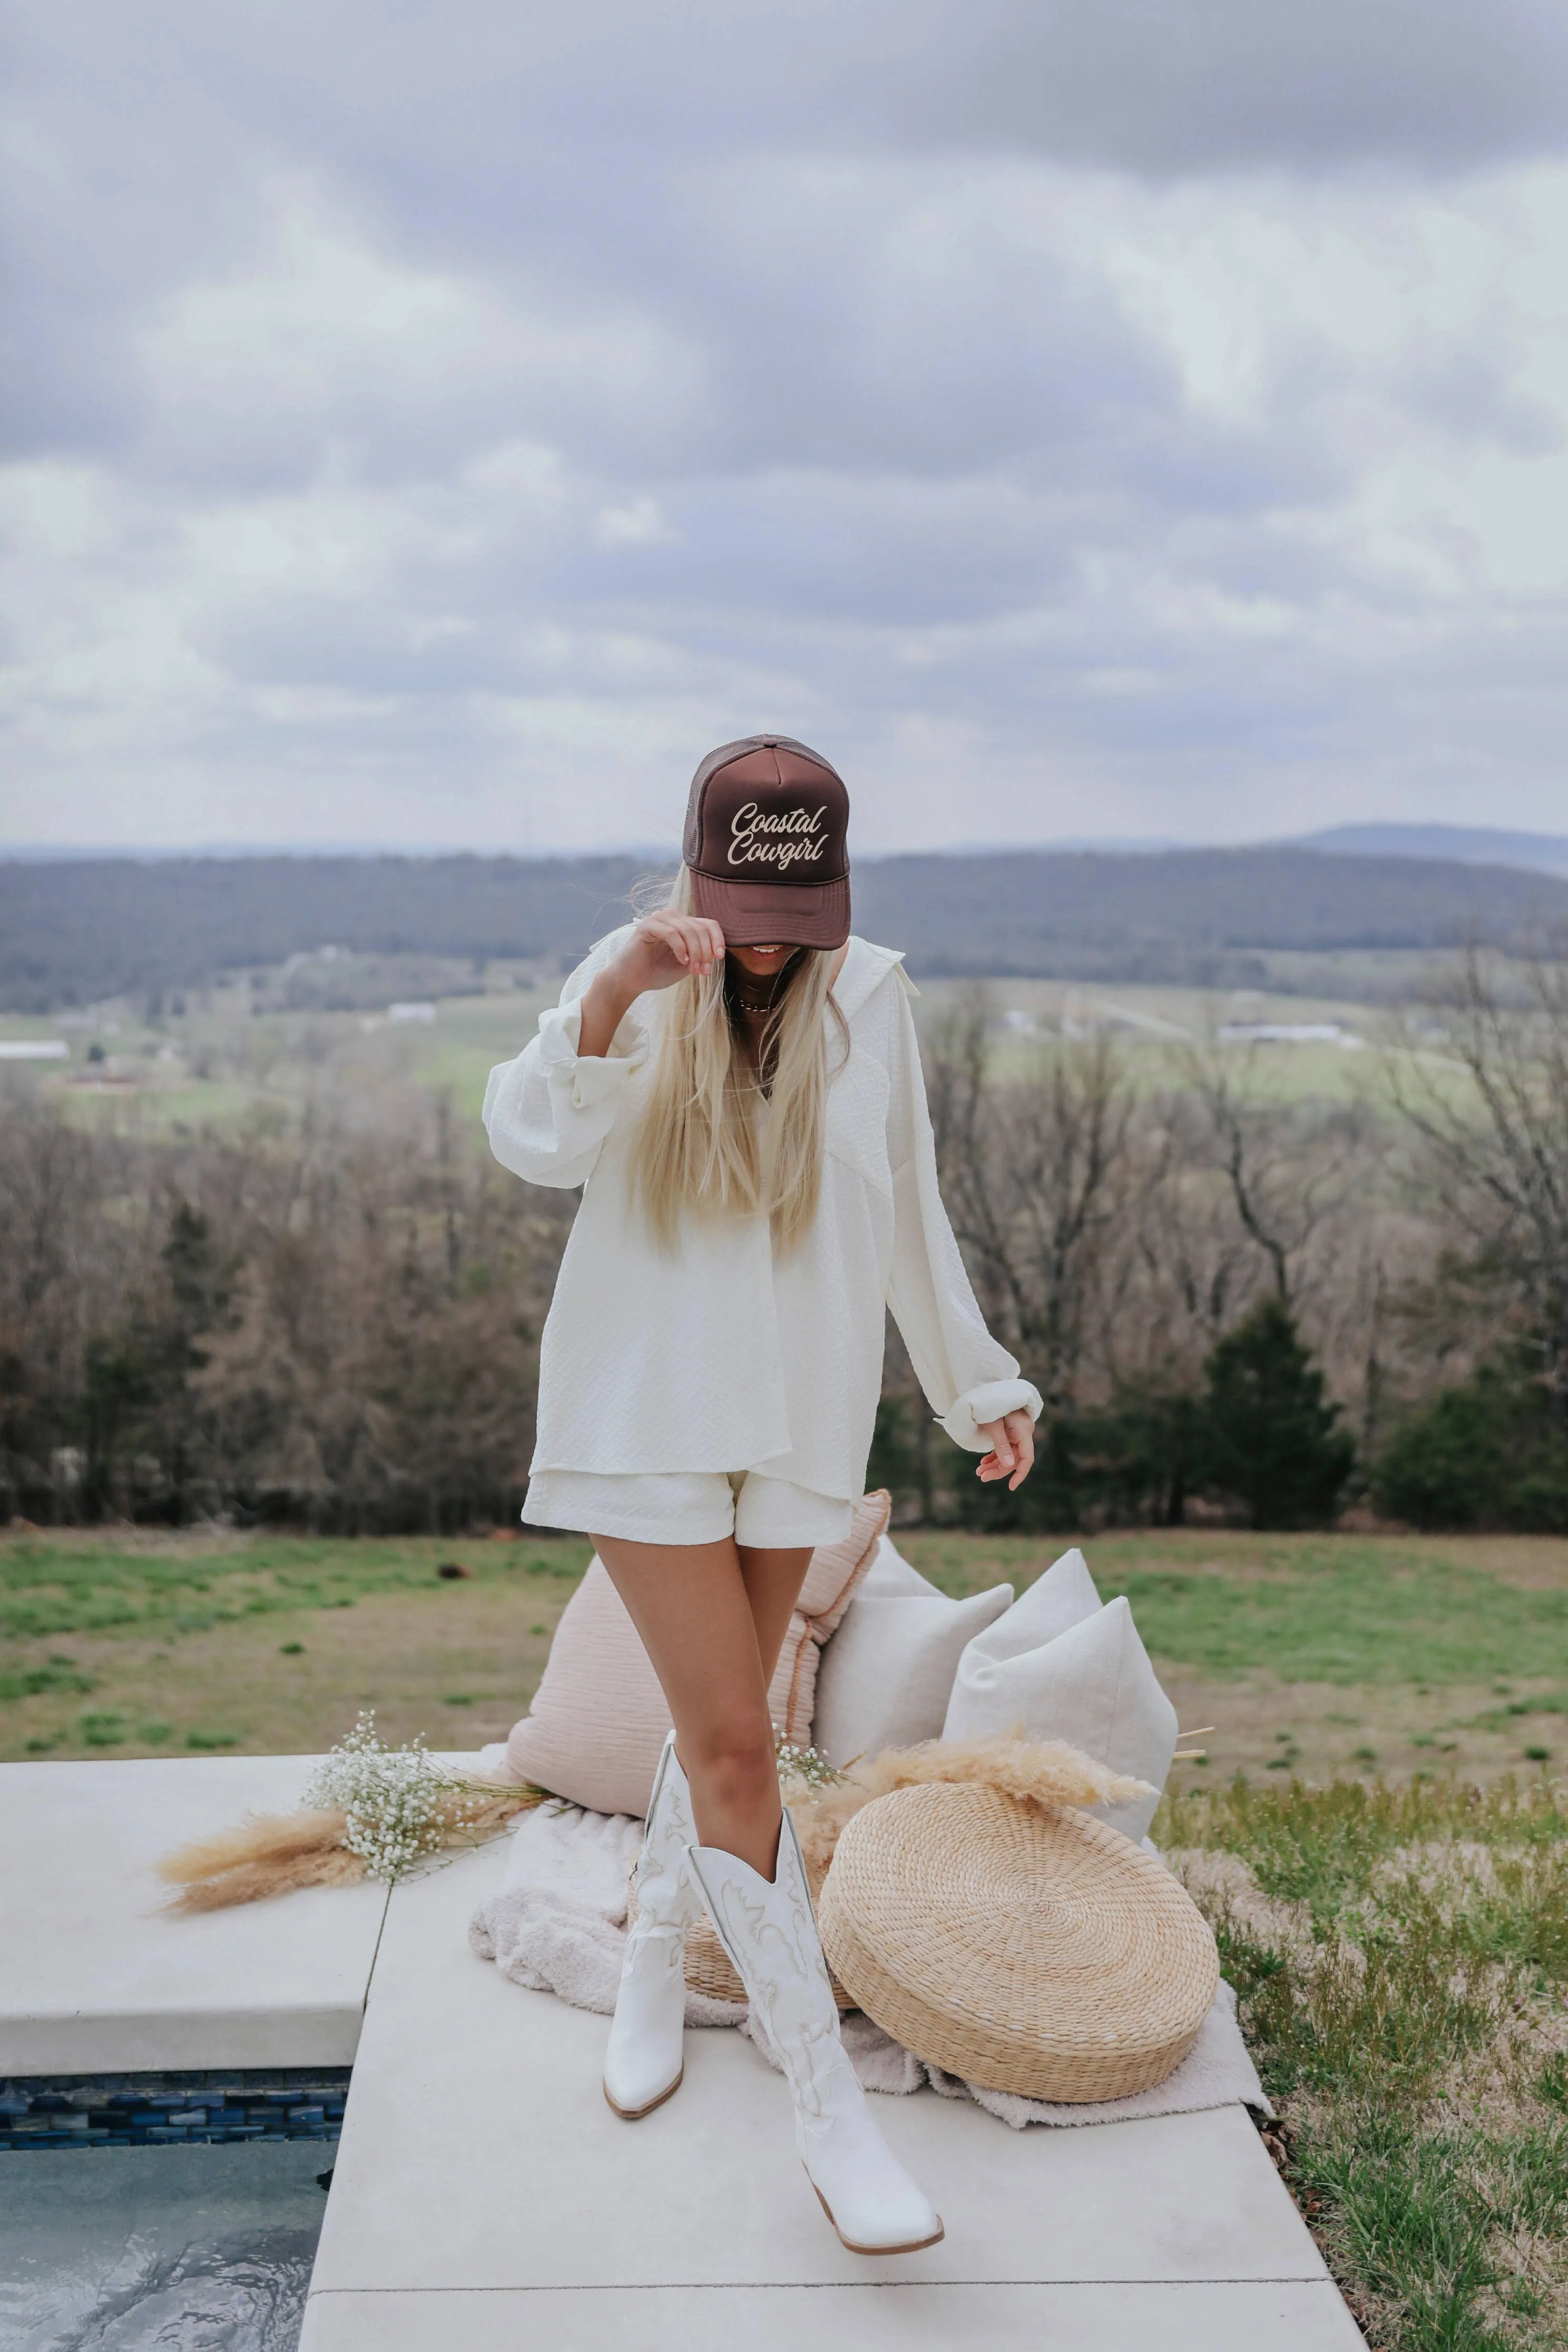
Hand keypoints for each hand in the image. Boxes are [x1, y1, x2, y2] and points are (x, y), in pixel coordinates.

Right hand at [578, 910, 725, 1055]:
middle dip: (705, 952)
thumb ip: (701, 955)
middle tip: (703, 972)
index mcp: (683, 924)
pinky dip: (680, 948)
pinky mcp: (647, 925)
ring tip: (693, 970)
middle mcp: (673, 917)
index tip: (718, 958)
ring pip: (688, 930)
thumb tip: (718, 951)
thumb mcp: (687, 964)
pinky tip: (681, 962)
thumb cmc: (657, 972)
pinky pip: (671, 933)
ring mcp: (659, 918)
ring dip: (695, 952)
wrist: (631, 981)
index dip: (717, 940)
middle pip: (700, 928)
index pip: (709, 924)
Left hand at [976, 1409, 1034, 1489]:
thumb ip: (1001, 1445)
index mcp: (1023, 1431)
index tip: (1011, 1487)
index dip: (1020, 1474)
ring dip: (994, 1464)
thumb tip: (1010, 1466)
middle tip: (981, 1476)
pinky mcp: (1008, 1432)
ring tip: (979, 1472)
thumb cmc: (989, 1403)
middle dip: (998, 1470)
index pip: (1027, 1458)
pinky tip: (984, 1463)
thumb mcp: (993, 1424)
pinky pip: (1004, 1449)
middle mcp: (1022, 1433)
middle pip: (1014, 1459)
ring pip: (1008, 1455)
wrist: (985, 1387)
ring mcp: (1016, 1433)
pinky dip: (994, 1456)